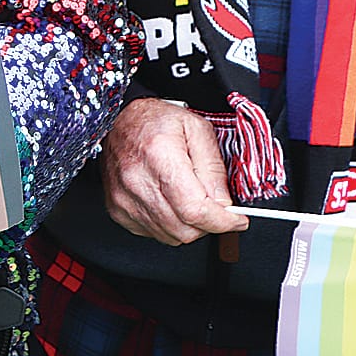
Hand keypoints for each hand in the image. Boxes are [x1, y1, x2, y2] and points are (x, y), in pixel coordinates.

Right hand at [100, 98, 248, 243]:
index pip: (194, 210)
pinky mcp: (118, 209)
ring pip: (171, 236)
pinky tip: (171, 204)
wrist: (117, 119)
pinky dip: (169, 225)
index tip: (237, 220)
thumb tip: (224, 203)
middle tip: (216, 208)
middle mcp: (137, 182)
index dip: (222, 221)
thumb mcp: (197, 129)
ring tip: (191, 201)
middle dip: (209, 225)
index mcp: (160, 157)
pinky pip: (153, 234)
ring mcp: (124, 199)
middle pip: (185, 229)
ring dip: (189, 226)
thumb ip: (213, 168)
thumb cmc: (155, 120)